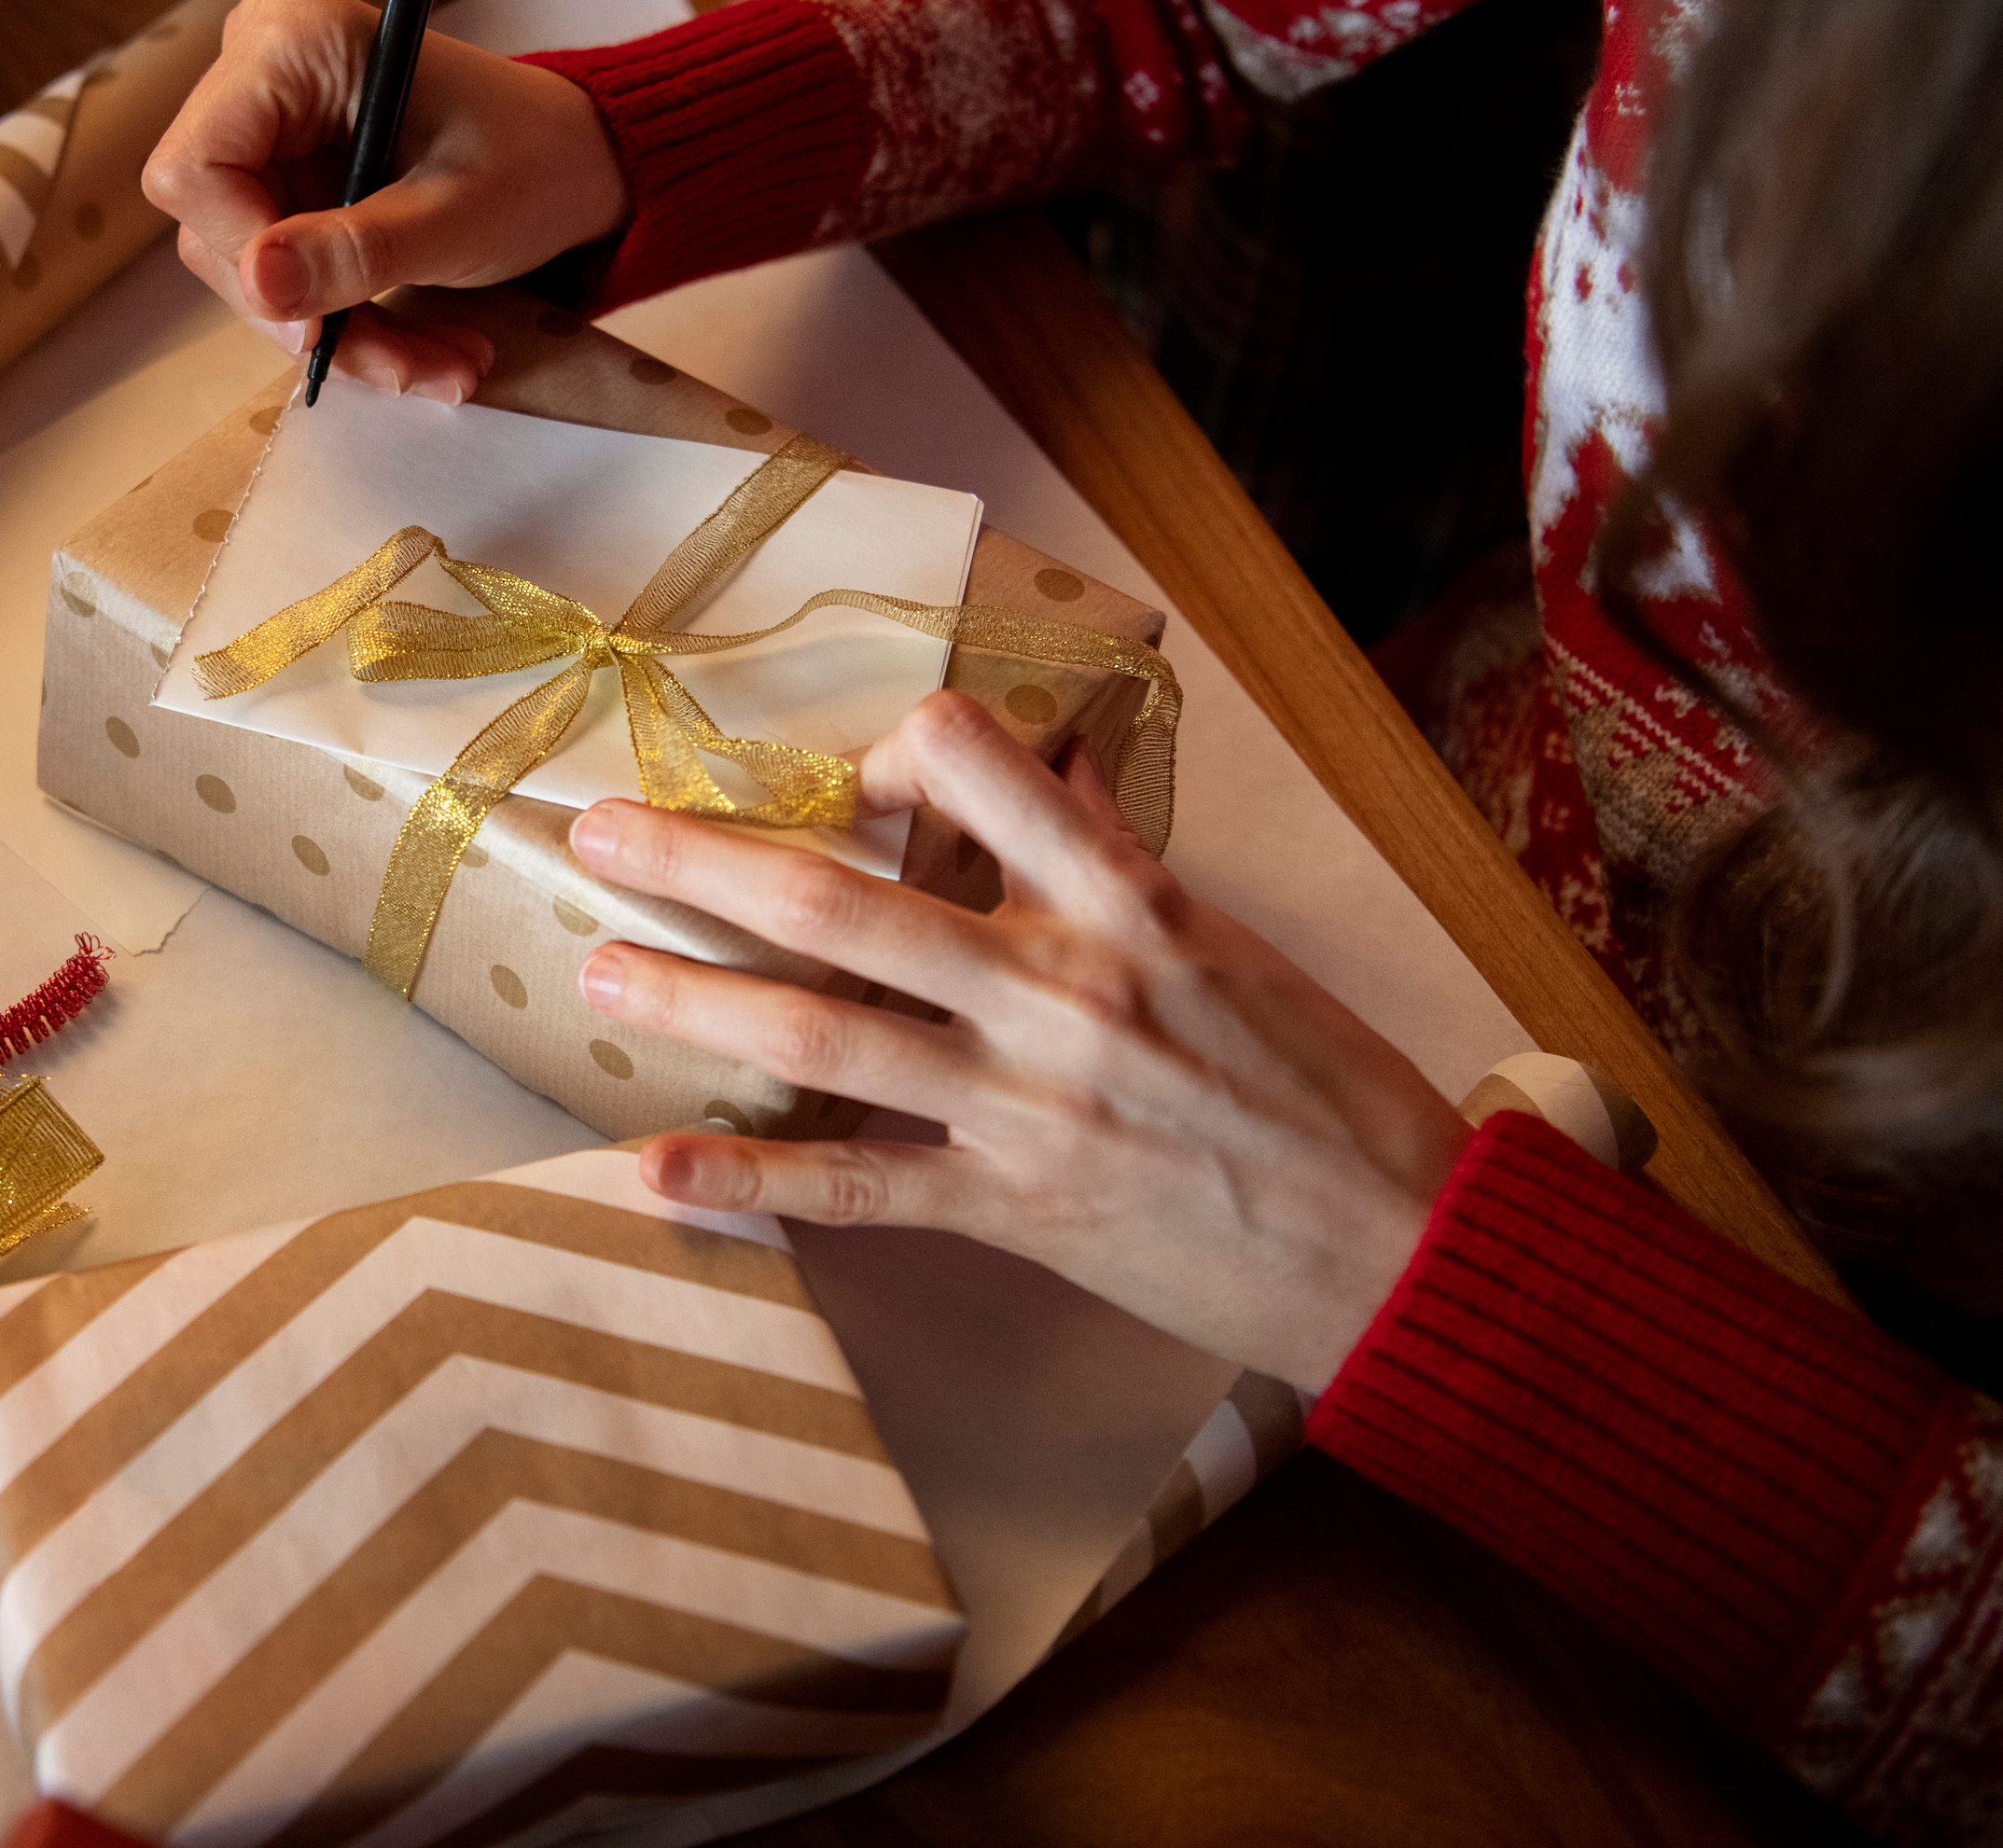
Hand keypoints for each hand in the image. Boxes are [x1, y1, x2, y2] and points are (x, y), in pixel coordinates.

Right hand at [141, 0, 629, 401]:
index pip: (196, 169)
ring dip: (343, 335)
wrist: (575, 161)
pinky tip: (424, 348)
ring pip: (250, 270)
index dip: (246, 256)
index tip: (321, 323)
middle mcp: (257, 72)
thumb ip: (357, 250)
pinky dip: (351, 324)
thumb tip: (259, 283)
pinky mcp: (281, 183)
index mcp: (291, 40)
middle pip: (216, 230)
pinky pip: (281, 277)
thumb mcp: (456, 217)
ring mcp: (265, 132)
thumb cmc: (533, 159)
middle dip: (312, 316)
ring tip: (441, 363)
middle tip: (411, 367)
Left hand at [566, 691, 1466, 1386]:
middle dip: (705, 860)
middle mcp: (1064, 988)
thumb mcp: (1235, 948)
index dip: (892, 752)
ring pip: (823, 1035)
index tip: (844, 773)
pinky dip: (750, 1182)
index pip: (981, 766)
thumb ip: (1119, 864)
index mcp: (1129, 904)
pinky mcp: (1016, 1210)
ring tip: (595, 975)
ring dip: (692, 999)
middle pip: (845, 903)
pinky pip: (857, 1191)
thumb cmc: (1330, 1093)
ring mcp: (1029, 1104)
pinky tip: (654, 1172)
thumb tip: (1051, 763)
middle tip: (599, 830)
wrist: (1407, 1250)